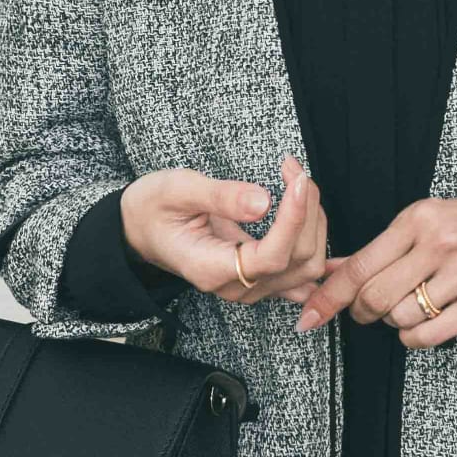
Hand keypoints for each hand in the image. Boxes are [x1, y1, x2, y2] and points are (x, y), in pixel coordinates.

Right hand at [120, 156, 329, 305]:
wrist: (139, 230)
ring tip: (297, 183)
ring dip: (314, 222)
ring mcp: (251, 288)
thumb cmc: (153, 208)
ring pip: (308, 266)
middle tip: (292, 169)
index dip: (294, 218)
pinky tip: (317, 220)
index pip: (272, 256)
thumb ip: (220, 196)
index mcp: (211, 268)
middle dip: (307, 210)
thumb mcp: (177, 190)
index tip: (297, 179)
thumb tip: (264, 202)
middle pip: (299, 260)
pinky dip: (317, 246)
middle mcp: (236, 287)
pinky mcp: (261, 279)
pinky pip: (303, 272)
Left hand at [293, 196, 456, 347]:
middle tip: (369, 314)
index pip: (360, 264)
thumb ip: (383, 248)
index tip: (309, 317)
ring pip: (401, 317)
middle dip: (364, 314)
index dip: (329, 296)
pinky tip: (425, 325)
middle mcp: (440, 243)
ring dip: (397, 323)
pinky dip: (416, 338)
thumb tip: (329, 269)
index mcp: (420, 218)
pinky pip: (429, 335)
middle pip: (375, 296)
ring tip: (413, 309)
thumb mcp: (431, 221)